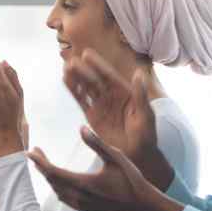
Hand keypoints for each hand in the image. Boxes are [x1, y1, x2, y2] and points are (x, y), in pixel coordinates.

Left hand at [29, 127, 180, 210]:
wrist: (142, 205)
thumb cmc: (131, 179)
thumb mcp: (116, 157)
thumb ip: (97, 143)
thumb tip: (81, 128)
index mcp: (83, 183)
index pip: (53, 171)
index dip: (40, 161)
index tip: (30, 151)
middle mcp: (78, 197)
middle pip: (52, 181)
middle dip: (41, 166)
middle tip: (36, 153)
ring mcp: (81, 206)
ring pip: (57, 191)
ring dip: (49, 178)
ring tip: (45, 165)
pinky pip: (65, 199)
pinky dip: (58, 187)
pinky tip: (60, 181)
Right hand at [63, 50, 171, 187]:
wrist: (137, 156)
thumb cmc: (146, 136)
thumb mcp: (146, 115)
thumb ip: (140, 95)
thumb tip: (139, 73)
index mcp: (126, 93)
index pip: (109, 76)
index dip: (98, 65)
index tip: (86, 54)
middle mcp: (112, 97)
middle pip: (95, 80)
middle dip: (83, 70)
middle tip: (70, 61)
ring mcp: (101, 106)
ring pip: (86, 89)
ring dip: (76, 79)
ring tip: (65, 68)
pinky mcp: (92, 117)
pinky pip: (82, 102)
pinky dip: (74, 92)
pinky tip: (66, 82)